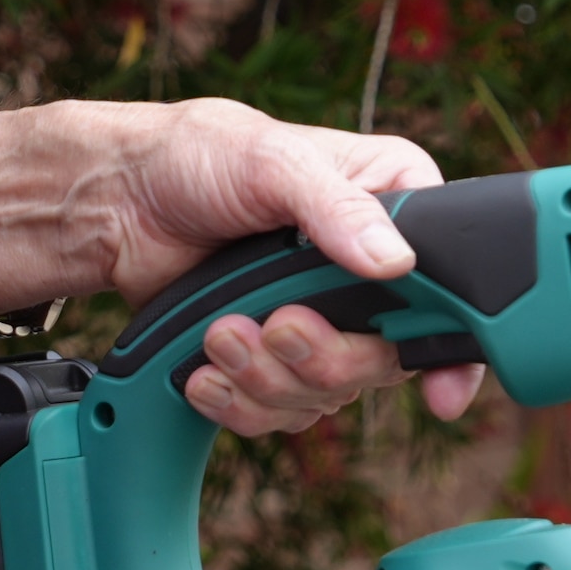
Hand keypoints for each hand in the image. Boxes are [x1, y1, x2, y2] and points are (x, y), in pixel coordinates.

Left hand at [0, 97, 485, 435]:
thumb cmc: (195, 156)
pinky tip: (204, 372)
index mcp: (393, 204)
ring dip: (268, 380)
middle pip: (385, 360)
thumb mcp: (272, 161)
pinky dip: (238, 403)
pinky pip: (278, 413)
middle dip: (322, 358)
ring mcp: (321, 319)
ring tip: (219, 334)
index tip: (439, 393)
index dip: (451, 348)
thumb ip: (336, 206)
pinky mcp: (272, 358)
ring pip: (329, 395)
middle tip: (275, 328)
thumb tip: (396, 261)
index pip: (454, 286)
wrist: (116, 203)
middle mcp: (368, 269)